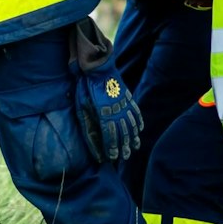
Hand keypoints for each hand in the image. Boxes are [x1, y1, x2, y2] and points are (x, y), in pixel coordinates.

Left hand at [71, 19, 142, 162]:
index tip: (111, 158)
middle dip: (123, 147)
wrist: (97, 65)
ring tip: (134, 147)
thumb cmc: (86, 86)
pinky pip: (135, 111)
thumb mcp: (82, 106)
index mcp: (104, 114)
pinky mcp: (127, 96)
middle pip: (123, 133)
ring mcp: (124, 103)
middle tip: (124, 157)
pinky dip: (138, 121)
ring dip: (133, 137)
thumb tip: (92, 141)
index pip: (109, 136)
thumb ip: (88, 124)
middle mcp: (116, 110)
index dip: (111, 148)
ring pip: (131, 124)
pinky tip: (139, 129)